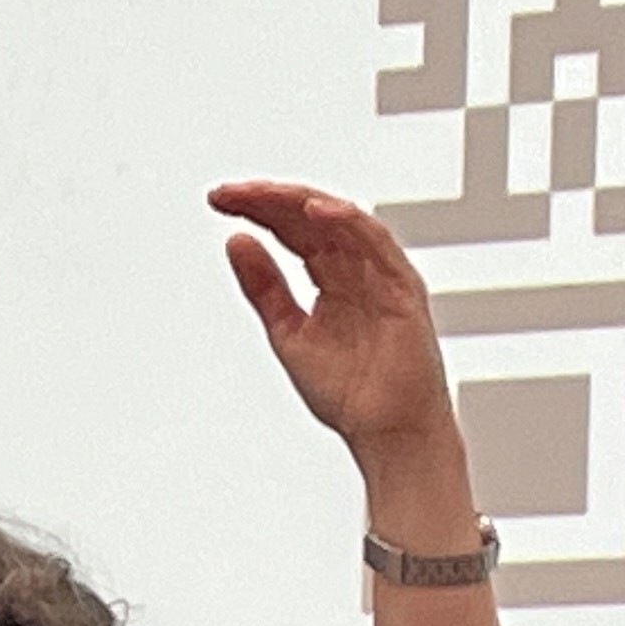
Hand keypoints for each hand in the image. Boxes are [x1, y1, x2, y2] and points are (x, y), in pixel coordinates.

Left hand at [209, 180, 469, 509]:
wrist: (386, 432)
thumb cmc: (349, 392)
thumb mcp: (287, 333)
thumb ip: (264, 288)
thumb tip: (237, 242)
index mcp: (331, 278)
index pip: (291, 229)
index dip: (257, 210)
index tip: (220, 200)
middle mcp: (357, 269)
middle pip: (311, 218)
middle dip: (268, 201)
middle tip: (228, 193)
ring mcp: (381, 275)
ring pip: (340, 220)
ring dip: (299, 202)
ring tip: (260, 194)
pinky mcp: (403, 287)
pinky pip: (377, 243)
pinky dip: (348, 221)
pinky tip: (316, 210)